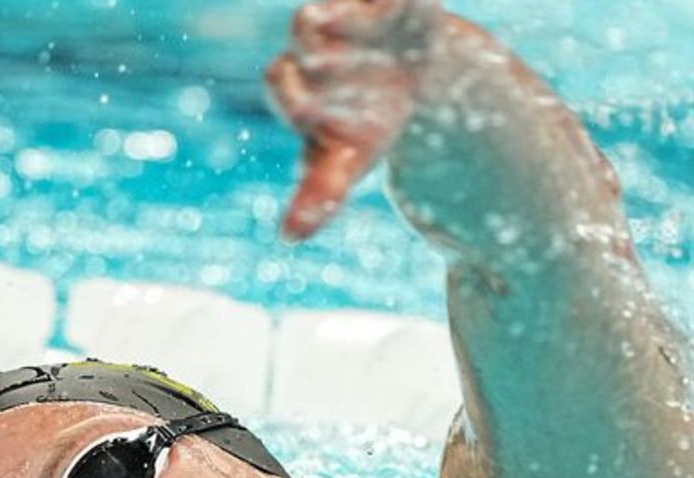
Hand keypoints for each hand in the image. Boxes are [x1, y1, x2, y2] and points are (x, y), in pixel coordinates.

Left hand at [265, 0, 443, 240]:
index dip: (293, 95)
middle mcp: (317, 42)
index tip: (306, 111)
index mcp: (299, 84)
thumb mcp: (345, 161)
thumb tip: (288, 238)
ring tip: (344, 16)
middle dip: (318, 48)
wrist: (410, 77)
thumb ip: (319, 195)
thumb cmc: (365, 125)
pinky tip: (409, 3)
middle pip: (310, 38)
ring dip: (348, 13)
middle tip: (319, 52)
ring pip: (343, 6)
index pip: (283, 84)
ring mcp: (349, 12)